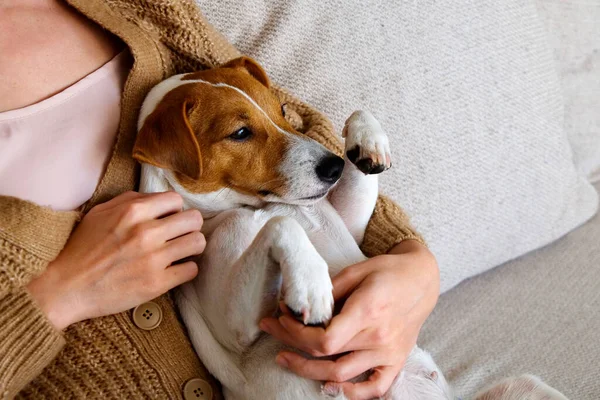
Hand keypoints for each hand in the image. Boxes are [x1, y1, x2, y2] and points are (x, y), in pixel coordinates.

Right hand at [27, 191, 204, 329]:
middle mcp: (147, 232)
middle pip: (194, 220)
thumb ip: (131, 200)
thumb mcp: (100, 213)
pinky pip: (191, 269)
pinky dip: (186, 269)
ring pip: (198, 243)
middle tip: (179, 234)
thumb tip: (158, 198)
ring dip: (191, 246)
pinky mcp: (157, 283)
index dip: (174, 209)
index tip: (168, 219)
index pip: (176, 200)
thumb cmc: (82, 248)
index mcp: (133, 212)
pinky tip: (174, 269)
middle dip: (189, 225)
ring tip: (180, 251)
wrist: (66, 287)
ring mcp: (154, 259)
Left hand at [259, 240, 439, 399]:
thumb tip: (299, 308)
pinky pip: (375, 388)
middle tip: (272, 333)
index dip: (297, 334)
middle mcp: (378, 337)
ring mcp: (389, 353)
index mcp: (367, 311)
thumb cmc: (387, 271)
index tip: (282, 319)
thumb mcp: (355, 271)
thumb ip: (328, 291)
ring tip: (286, 358)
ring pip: (342, 375)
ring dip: (309, 370)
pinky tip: (331, 385)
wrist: (422, 279)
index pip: (324, 339)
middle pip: (327, 355)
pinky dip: (353, 393)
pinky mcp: (396, 360)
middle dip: (292, 345)